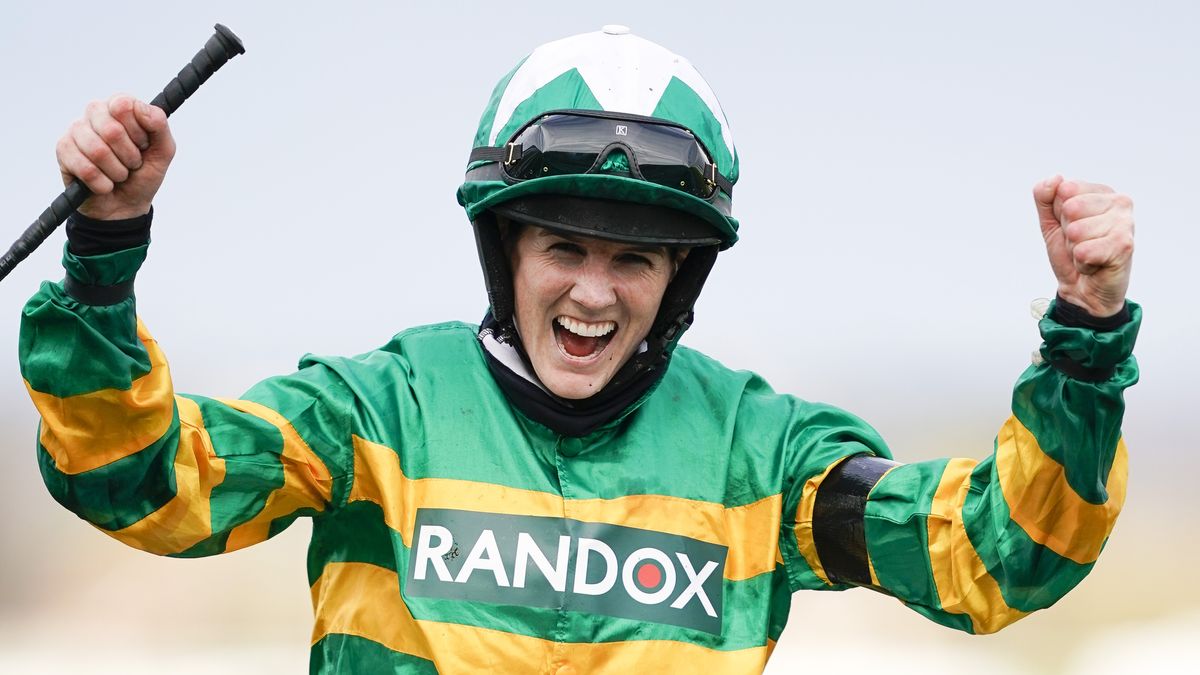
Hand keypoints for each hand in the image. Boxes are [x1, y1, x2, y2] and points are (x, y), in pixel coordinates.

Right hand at [56, 94, 175, 219]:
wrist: (126, 205)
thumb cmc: (144, 173)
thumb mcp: (163, 151)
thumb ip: (159, 125)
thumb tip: (140, 107)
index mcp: (119, 105)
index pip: (124, 105)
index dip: (138, 132)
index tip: (143, 145)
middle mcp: (95, 112)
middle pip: (112, 130)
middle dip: (130, 156)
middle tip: (132, 163)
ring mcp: (76, 130)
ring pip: (98, 151)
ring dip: (117, 171)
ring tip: (119, 174)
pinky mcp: (63, 150)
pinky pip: (86, 169)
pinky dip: (103, 183)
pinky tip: (104, 183)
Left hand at [1033, 176, 1134, 316]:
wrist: (1083, 289)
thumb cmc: (1071, 252)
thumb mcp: (1051, 221)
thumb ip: (1045, 196)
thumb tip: (1055, 179)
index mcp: (1101, 192)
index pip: (1064, 191)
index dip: (1059, 215)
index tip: (1071, 228)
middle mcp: (1119, 202)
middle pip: (1070, 209)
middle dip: (1067, 233)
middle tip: (1080, 244)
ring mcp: (1126, 223)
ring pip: (1076, 231)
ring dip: (1075, 249)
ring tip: (1088, 254)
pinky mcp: (1125, 245)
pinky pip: (1084, 251)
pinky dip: (1082, 263)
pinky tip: (1095, 264)